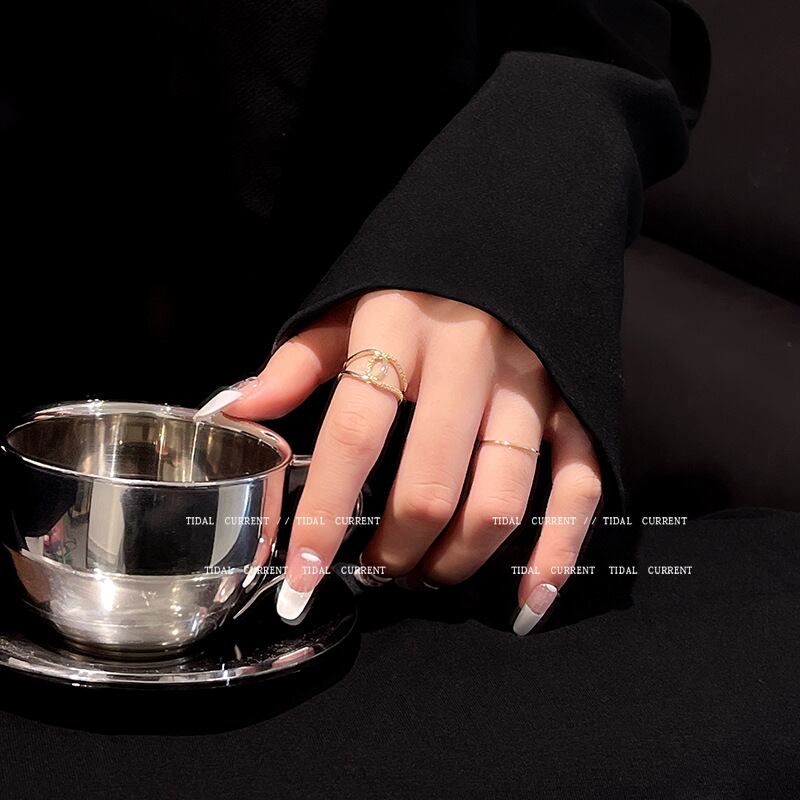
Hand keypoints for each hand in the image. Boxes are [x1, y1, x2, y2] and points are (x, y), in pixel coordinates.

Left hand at [209, 290, 601, 634]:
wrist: (513, 226)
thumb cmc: (418, 276)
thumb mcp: (349, 303)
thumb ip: (297, 362)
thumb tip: (235, 411)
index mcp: (400, 330)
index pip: (352, 437)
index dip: (322, 516)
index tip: (300, 576)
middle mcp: (468, 363)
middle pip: (430, 486)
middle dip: (395, 550)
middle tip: (374, 569)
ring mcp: (530, 387)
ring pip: (502, 499)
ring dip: (458, 557)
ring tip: (427, 573)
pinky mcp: (575, 405)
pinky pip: (578, 489)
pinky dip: (558, 554)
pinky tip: (528, 602)